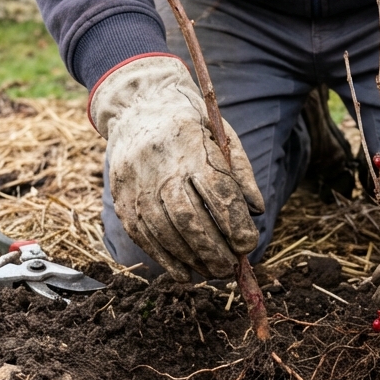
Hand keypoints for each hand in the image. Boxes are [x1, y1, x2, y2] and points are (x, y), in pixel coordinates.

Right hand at [92, 56, 263, 279]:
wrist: (138, 106)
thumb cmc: (189, 122)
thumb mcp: (220, 133)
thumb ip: (240, 171)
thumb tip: (257, 210)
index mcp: (190, 146)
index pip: (216, 193)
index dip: (233, 223)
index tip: (248, 244)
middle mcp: (160, 167)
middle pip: (188, 219)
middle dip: (213, 249)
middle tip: (230, 267)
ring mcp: (136, 184)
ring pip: (164, 232)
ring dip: (191, 258)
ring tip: (212, 272)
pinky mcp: (122, 198)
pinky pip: (143, 236)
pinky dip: (165, 259)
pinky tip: (184, 273)